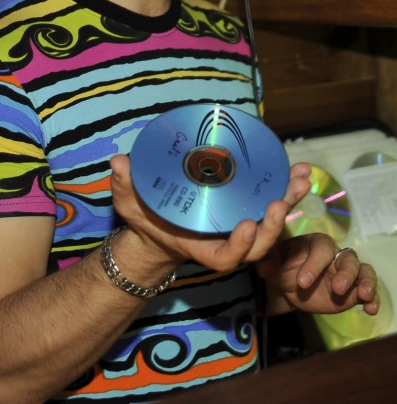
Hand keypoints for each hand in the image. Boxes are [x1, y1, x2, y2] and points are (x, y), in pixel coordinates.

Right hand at [110, 155, 311, 274]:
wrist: (160, 223)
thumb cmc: (146, 219)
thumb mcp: (130, 204)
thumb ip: (125, 187)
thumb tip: (119, 162)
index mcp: (201, 248)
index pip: (226, 257)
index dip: (241, 247)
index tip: (248, 227)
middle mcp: (225, 242)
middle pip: (259, 245)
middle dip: (274, 225)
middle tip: (279, 200)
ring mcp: (238, 228)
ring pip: (271, 225)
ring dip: (288, 201)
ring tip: (300, 178)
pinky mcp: (246, 211)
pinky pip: (270, 205)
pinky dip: (286, 190)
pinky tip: (297, 170)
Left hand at [257, 233, 379, 315]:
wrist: (285, 286)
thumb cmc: (280, 266)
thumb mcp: (271, 262)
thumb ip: (268, 262)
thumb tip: (266, 267)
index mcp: (315, 243)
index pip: (321, 249)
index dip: (314, 264)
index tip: (303, 282)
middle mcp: (334, 255)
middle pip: (348, 258)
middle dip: (345, 273)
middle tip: (337, 289)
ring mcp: (345, 274)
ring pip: (363, 271)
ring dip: (365, 282)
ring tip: (363, 295)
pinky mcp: (351, 292)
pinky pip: (367, 292)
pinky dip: (372, 298)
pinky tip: (370, 309)